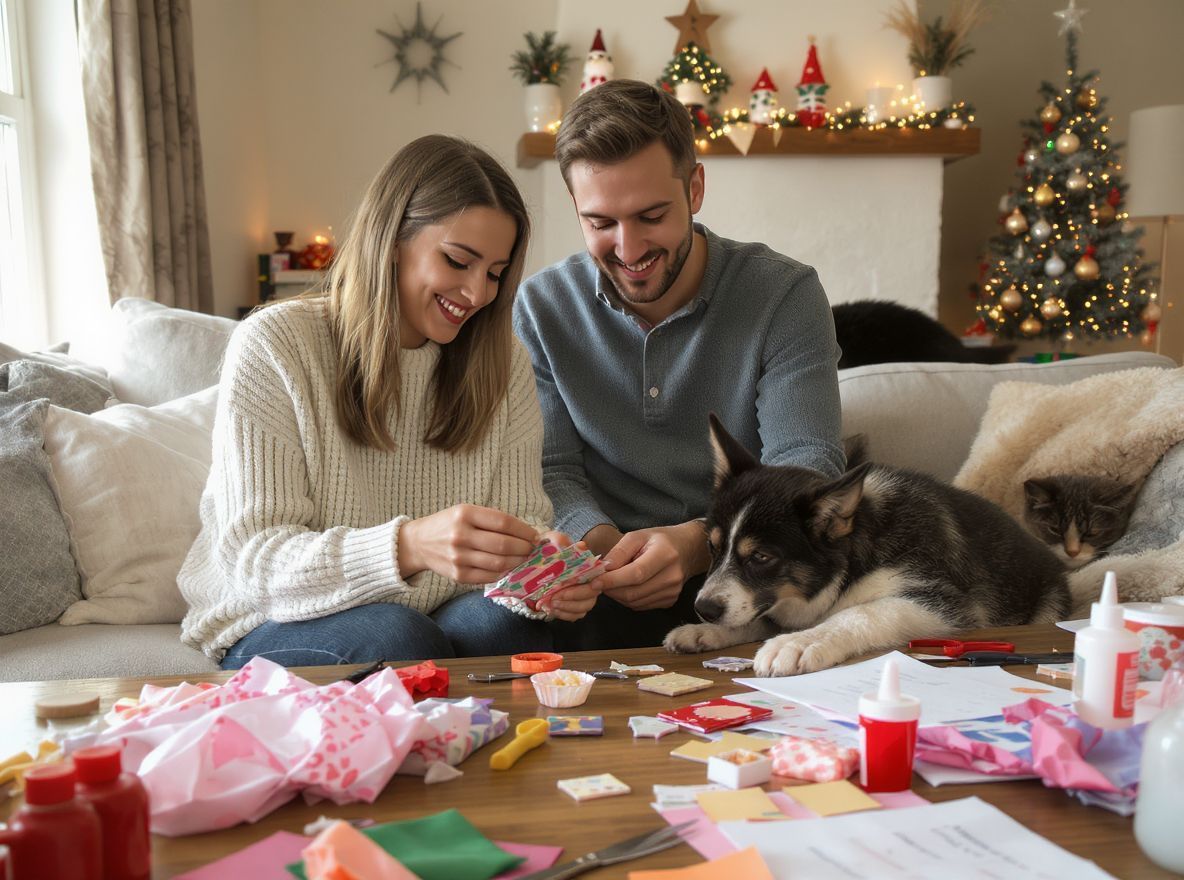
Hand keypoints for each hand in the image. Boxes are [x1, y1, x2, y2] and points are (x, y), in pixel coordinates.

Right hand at [399, 504, 538, 583]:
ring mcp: (458, 557)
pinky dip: (504, 573)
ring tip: (525, 558)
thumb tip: (526, 532)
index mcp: (465, 514)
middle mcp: (461, 535)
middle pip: (504, 545)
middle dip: (525, 548)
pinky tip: (509, 568)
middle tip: (533, 548)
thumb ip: (492, 519)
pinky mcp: (458, 575)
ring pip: (499, 563)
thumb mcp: (466, 511)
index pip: (503, 522)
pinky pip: (489, 576)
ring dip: (518, 562)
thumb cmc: (449, 524)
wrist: (419, 543)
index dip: (524, 530)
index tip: (535, 535)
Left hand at [532, 530, 600, 620]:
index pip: (594, 581)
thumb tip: (582, 546)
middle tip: (553, 598)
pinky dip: (564, 615)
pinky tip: (551, 610)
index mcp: (587, 567)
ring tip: (550, 605)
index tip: (565, 587)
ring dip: (567, 609)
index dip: (582, 588)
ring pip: (583, 609)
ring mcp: (582, 595)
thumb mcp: (552, 540)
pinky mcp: (573, 605)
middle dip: (571, 599)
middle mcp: (589, 582)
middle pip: (590, 598)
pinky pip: (575, 616)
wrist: (537, 556)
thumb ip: (563, 541)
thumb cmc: (548, 547)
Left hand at [589, 521, 709, 610]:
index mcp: (665, 555)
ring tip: (613, 582)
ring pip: (635, 602)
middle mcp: (672, 576)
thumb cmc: (659, 540)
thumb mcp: (638, 536)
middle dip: (611, 590)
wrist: (687, 549)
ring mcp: (673, 592)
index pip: (636, 574)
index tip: (594, 581)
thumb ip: (619, 552)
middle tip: (599, 582)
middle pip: (634, 592)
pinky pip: (641, 606)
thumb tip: (603, 569)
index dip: (613, 580)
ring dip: (618, 595)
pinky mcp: (670, 601)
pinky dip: (629, 599)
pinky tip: (627, 587)